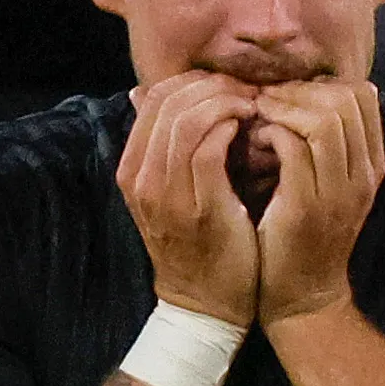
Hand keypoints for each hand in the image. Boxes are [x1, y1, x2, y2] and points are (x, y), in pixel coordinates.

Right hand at [117, 73, 259, 326]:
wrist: (206, 304)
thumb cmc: (199, 243)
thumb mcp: (172, 192)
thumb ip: (166, 148)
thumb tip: (150, 96)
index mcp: (131, 168)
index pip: (154, 99)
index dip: (194, 82)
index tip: (228, 86)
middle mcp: (141, 178)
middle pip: (169, 101)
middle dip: (213, 86)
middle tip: (246, 90)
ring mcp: (166, 194)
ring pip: (188, 118)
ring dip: (226, 102)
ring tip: (253, 106)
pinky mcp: (200, 207)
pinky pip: (209, 147)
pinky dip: (232, 128)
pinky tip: (251, 129)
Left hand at [251, 80, 384, 324]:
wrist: (301, 297)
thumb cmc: (304, 236)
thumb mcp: (329, 186)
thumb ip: (326, 144)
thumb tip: (303, 93)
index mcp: (371, 165)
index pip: (363, 95)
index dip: (322, 84)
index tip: (290, 97)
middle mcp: (362, 176)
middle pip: (345, 100)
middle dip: (299, 92)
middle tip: (268, 102)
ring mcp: (338, 192)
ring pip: (324, 119)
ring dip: (283, 109)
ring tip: (259, 118)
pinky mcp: (305, 208)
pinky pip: (292, 148)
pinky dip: (268, 133)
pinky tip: (253, 144)